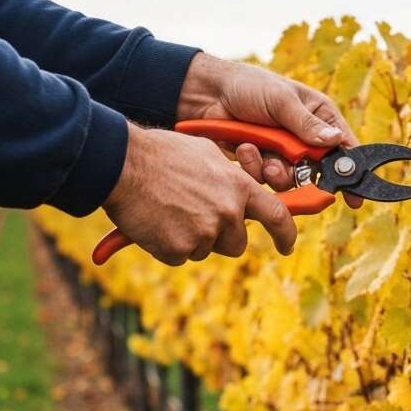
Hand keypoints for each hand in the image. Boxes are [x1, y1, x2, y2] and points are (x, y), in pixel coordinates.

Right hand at [103, 124, 295, 264]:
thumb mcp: (206, 154)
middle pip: (237, 244)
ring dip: (192, 239)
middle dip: (221, 237)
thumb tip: (238, 194)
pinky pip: (180, 256)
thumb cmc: (162, 154)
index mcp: (239, 187)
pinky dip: (168, 245)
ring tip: (169, 211)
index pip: (278, 216)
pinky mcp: (179, 249)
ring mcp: (204, 233)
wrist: (123, 165)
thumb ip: (228, 178)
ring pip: (206, 250)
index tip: (287, 246)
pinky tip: (155, 222)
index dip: (286, 234)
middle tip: (196, 219)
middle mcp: (228, 213)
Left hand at [177, 53, 361, 205]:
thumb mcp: (280, 100)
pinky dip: (253, 167)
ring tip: (260, 155)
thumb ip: (306, 124)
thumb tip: (335, 141)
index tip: (353, 196)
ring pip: (289, 180)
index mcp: (318, 116)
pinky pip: (264, 179)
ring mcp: (281, 152)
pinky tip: (244, 149)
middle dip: (299, 173)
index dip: (349, 171)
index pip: (343, 146)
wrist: (207, 93)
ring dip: (274, 171)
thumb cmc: (248, 85)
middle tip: (284, 167)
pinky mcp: (260, 163)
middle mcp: (303, 138)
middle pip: (316, 172)